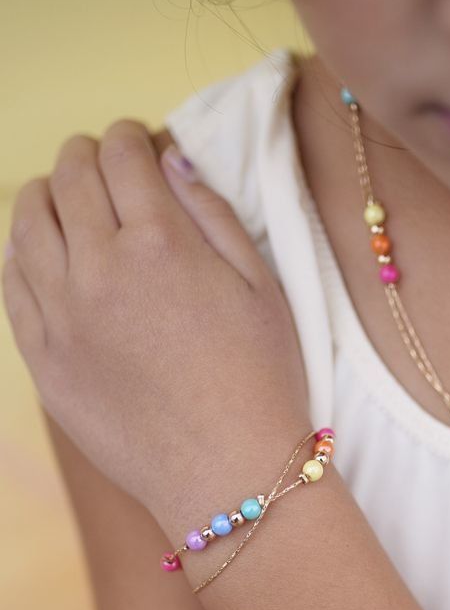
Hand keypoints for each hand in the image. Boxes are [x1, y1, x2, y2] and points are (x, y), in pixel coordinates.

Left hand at [2, 120, 311, 512]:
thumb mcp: (263, 290)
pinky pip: (11, 283)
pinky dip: (20, 251)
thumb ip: (214, 216)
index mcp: (162, 245)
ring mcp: (62, 315)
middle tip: (101, 158)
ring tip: (64, 195)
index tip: (135, 138)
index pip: (124, 158)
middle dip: (86, 154)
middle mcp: (100, 269)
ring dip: (45, 194)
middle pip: (70, 179)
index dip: (128, 136)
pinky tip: (41, 249)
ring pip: (27, 224)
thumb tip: (172, 161)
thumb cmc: (261, 381)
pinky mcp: (43, 358)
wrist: (228, 472)